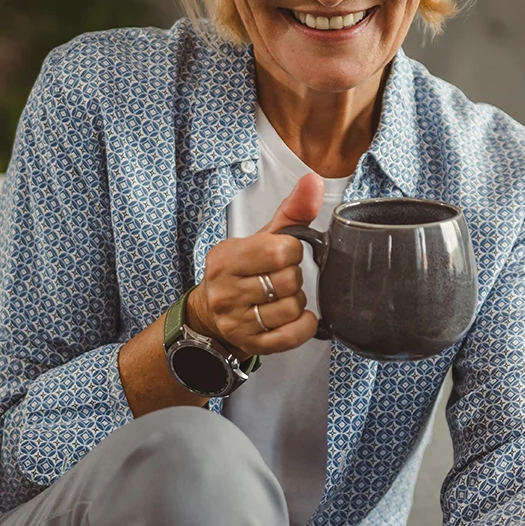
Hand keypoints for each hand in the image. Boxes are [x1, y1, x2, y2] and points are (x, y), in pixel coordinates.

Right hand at [186, 173, 323, 357]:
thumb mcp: (261, 237)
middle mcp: (226, 291)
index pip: (278, 250)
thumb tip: (313, 181)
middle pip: (288, 281)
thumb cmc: (241, 271)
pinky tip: (297, 317)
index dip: (292, 251)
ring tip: (283, 297)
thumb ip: (291, 211)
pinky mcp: (250, 344)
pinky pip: (291, 336)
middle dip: (294, 277)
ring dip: (297, 301)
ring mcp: (236, 321)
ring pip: (292, 308)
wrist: (211, 314)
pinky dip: (304, 325)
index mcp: (226, 258)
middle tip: (282, 277)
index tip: (285, 253)